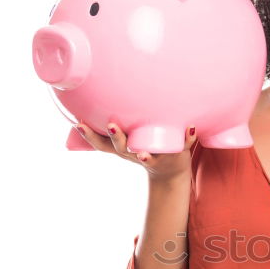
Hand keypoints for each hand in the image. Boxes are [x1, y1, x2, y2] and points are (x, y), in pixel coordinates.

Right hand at [75, 121, 196, 182]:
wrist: (171, 172)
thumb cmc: (144, 148)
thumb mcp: (126, 140)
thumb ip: (113, 124)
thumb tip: (92, 96)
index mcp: (123, 149)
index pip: (102, 144)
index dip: (90, 135)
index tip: (79, 123)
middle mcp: (136, 153)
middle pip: (123, 149)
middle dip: (117, 138)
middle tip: (111, 126)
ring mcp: (157, 155)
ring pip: (150, 156)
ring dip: (146, 154)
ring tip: (143, 151)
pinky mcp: (177, 153)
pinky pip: (183, 145)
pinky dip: (187, 137)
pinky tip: (190, 126)